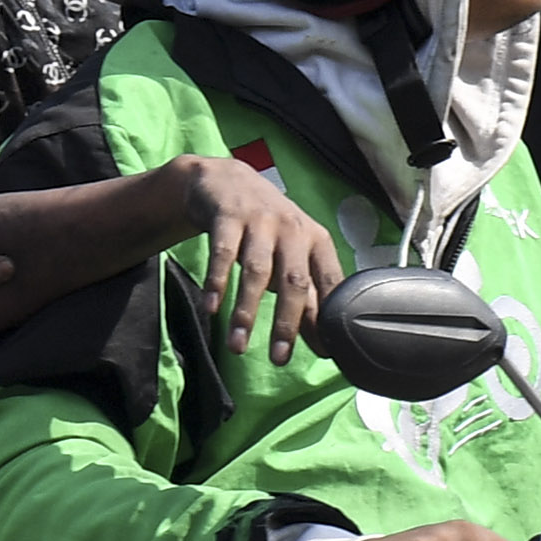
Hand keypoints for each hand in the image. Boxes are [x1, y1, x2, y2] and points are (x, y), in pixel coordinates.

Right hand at [175, 156, 343, 362]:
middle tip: (278, 358)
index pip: (329, 283)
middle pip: (293, 281)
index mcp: (316, 241)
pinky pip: (222, 253)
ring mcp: (261, 221)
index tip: (324, 353)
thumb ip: (308, 299)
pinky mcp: (228, 216)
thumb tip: (325, 345)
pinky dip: (217, 282)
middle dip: (286, 323)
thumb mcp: (293, 258)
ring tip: (238, 346)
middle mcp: (293, 229)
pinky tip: (212, 308)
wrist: (227, 181)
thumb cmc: (268, 230)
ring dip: (246, 311)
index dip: (327, 319)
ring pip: (256, 271)